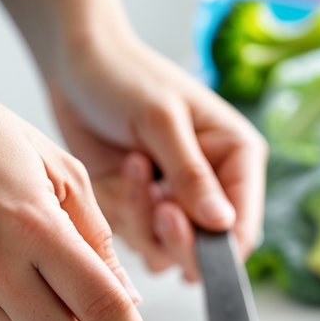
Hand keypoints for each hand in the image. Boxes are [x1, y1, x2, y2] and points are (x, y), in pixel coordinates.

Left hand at [47, 34, 267, 280]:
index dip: (221, 248)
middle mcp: (214, 187)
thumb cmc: (123, 76)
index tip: (190, 239)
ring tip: (131, 167)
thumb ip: (191, 175)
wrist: (75, 69)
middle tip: (161, 210)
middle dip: (178, 237)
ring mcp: (178, 204)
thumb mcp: (161, 120)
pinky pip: (138, 241)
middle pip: (209, 251)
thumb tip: (223, 223)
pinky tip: (117, 173)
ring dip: (143, 221)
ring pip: (169, 251)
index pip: (244, 225)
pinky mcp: (145, 213)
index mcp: (237, 158)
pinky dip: (123, 215)